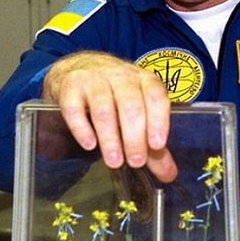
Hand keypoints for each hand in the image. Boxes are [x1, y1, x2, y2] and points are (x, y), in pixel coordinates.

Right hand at [43, 51, 177, 181]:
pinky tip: (89, 144)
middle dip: (134, 135)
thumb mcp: (139, 113)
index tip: (157, 145)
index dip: (158, 120)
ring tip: (114, 161)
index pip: (155, 96)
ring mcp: (94, 78)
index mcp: (144, 80)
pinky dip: (82, 127)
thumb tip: (169, 174)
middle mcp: (121, 76)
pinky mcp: (71, 85)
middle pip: (130, 104)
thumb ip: (153, 145)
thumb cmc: (116, 95)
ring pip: (103, 107)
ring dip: (110, 137)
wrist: (80, 66)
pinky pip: (74, 107)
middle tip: (135, 161)